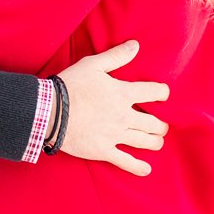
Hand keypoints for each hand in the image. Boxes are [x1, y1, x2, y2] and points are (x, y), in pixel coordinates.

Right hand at [57, 40, 168, 175]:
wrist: (50, 111)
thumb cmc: (71, 85)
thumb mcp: (93, 65)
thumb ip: (116, 56)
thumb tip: (135, 45)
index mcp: (123, 93)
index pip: (154, 92)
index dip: (163, 93)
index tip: (164, 95)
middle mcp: (124, 116)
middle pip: (153, 123)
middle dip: (161, 125)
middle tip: (162, 126)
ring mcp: (114, 135)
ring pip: (144, 142)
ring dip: (155, 142)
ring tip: (158, 142)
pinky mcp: (103, 151)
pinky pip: (125, 161)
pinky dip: (138, 167)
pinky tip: (147, 169)